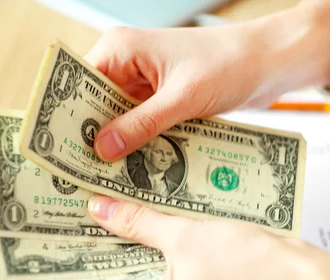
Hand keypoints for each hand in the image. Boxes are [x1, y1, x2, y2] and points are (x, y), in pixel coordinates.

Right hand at [85, 0, 329, 161]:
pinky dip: (137, 145)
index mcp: (121, 49)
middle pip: (95, 106)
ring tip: (104, 180)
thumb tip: (102, 150)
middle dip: (91, 138)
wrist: (269, 62)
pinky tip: (132, 170)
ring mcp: (144, 84)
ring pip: (116, 120)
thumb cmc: (229, 64)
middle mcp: (126, 64)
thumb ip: (141, 125)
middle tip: (81, 175)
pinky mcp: (160, 101)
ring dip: (115, 146)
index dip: (68, 118)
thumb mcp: (182, 98)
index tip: (59, 152)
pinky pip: (139, 126)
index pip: (78, 84)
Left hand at [88, 196, 329, 279]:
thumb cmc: (251, 269)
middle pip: (118, 276)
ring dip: (132, 238)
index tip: (60, 232)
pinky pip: (167, 265)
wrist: (305, 279)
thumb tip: (101, 210)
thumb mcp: (183, 235)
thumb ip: (136, 221)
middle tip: (82, 207)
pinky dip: (157, 242)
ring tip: (109, 202)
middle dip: (103, 242)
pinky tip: (149, 212)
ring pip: (144, 268)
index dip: (76, 258)